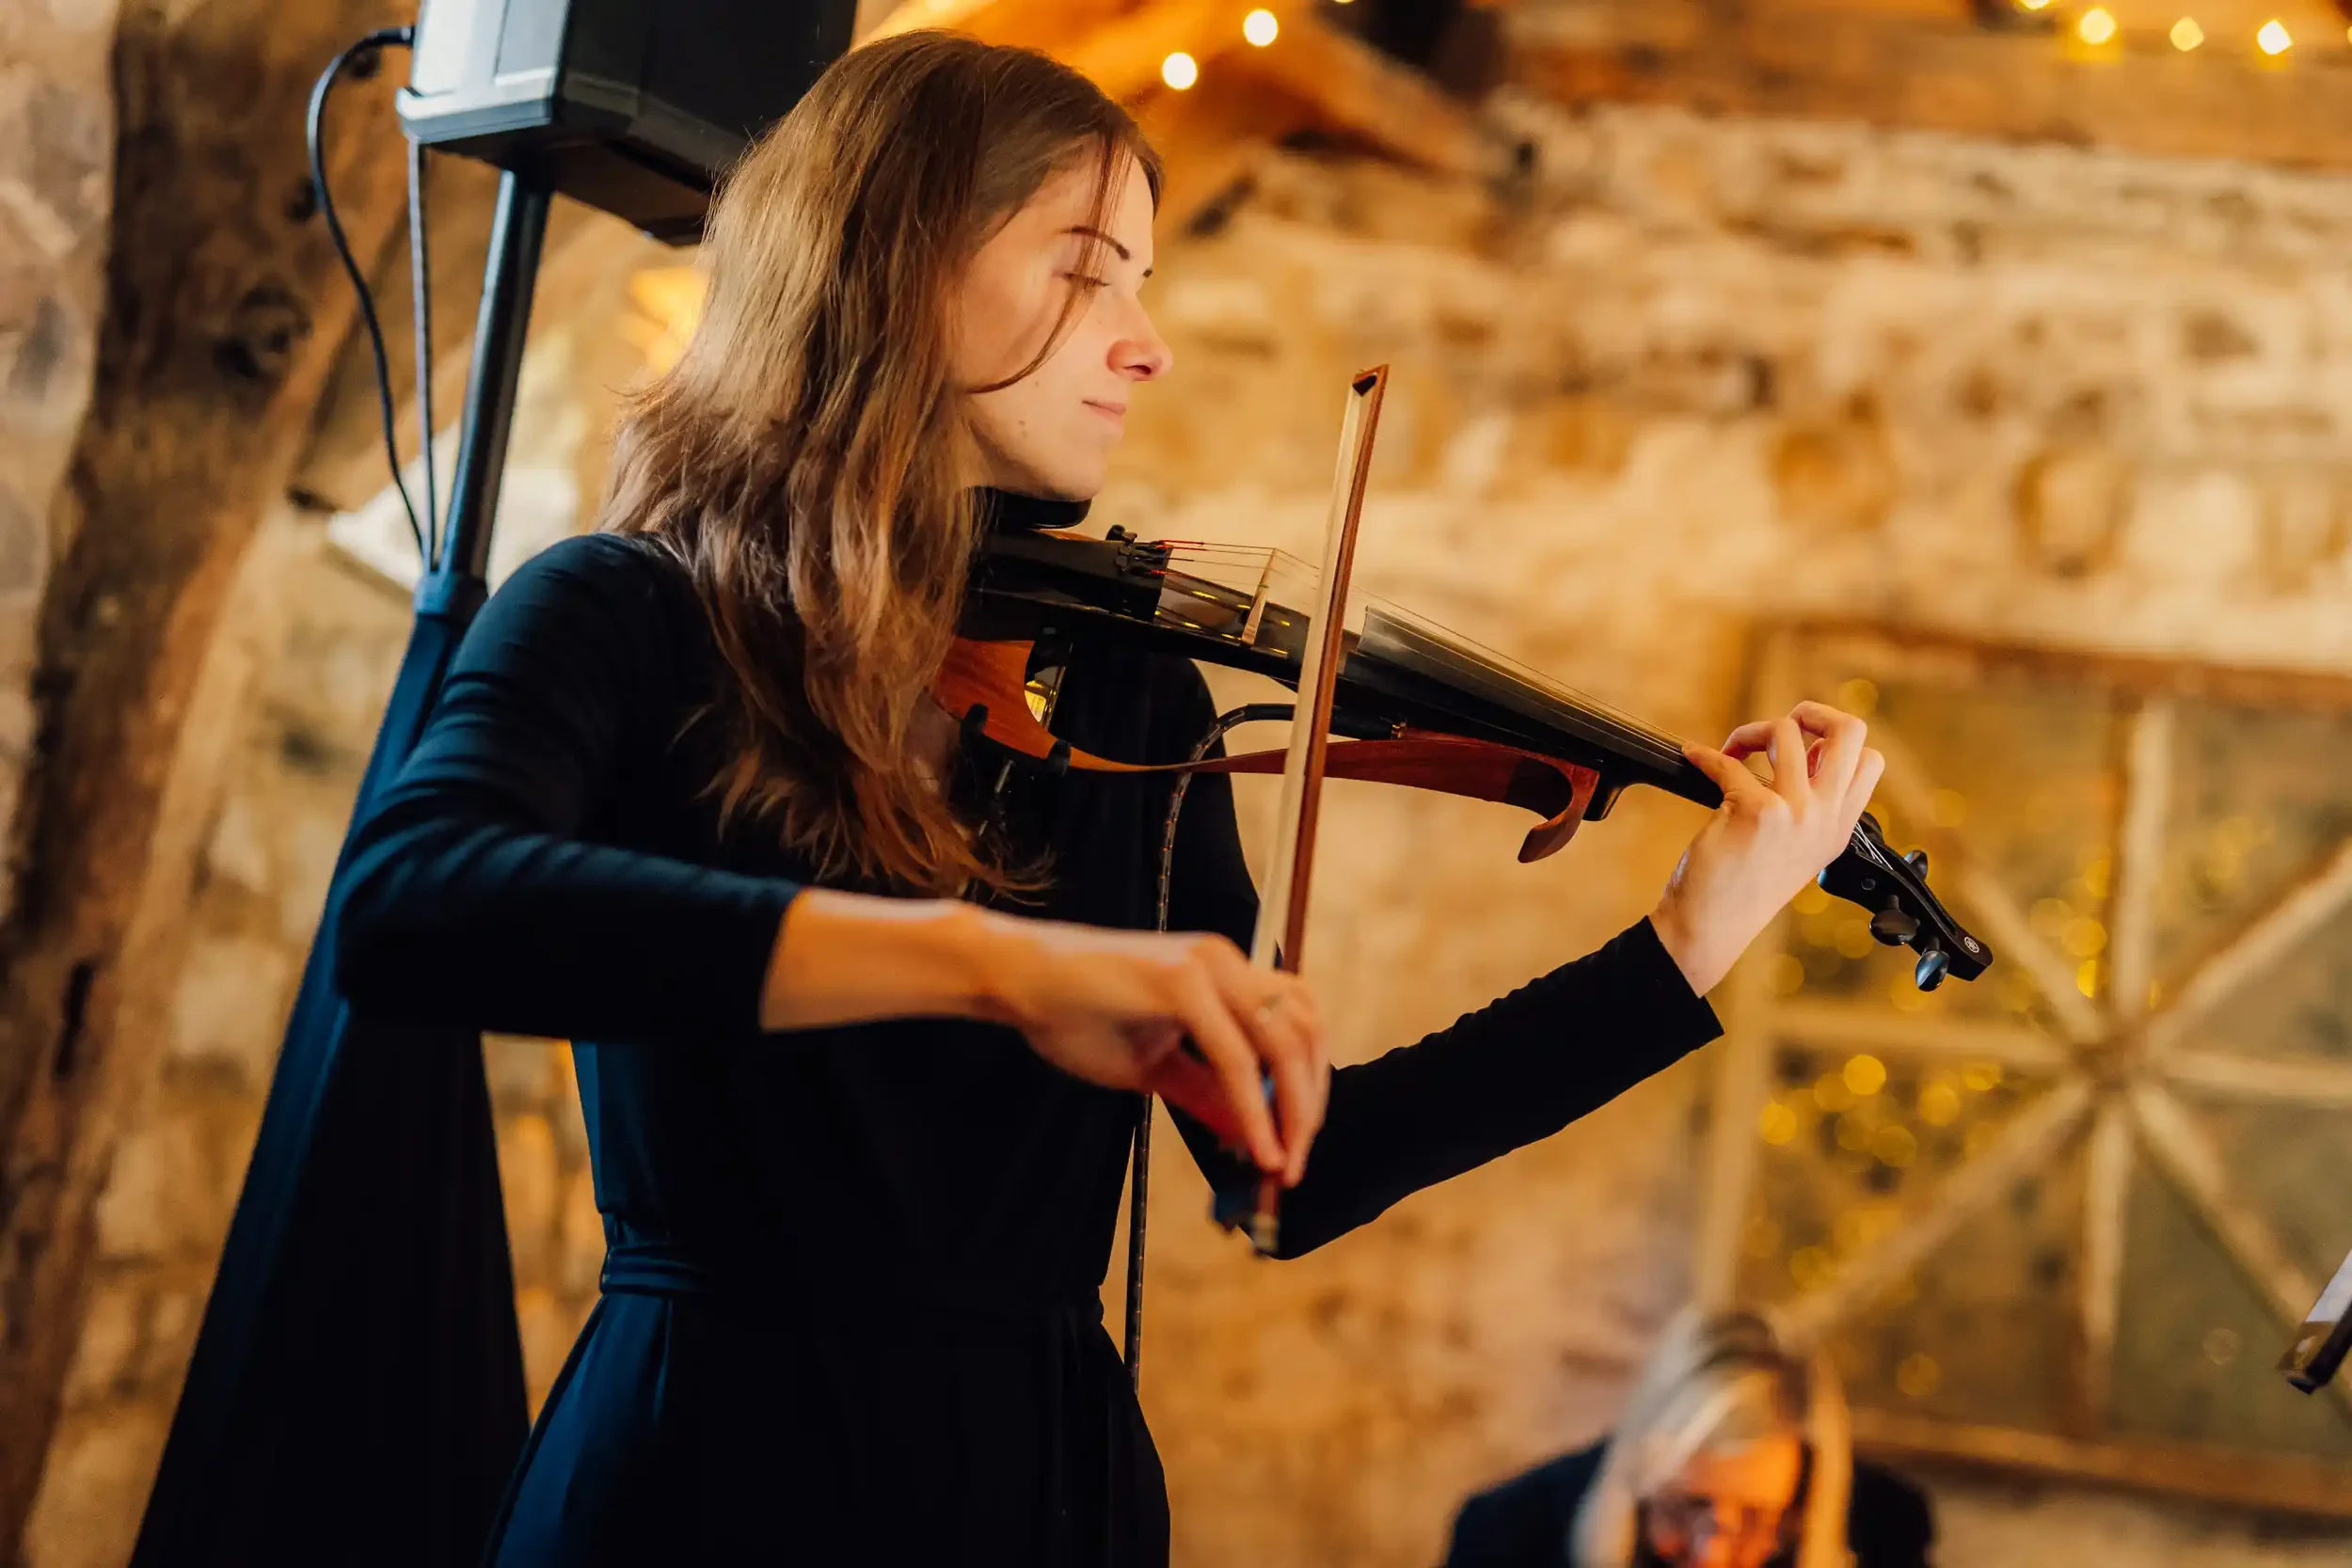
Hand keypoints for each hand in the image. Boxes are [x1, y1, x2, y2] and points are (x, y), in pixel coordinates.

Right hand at [973, 913, 1329, 1184]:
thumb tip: (1253, 1135)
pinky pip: (1235, 1057)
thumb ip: (1205, 1093)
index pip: (1298, 1026)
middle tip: (1295, 1164)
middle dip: (1309, 1106)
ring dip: (1292, 1109)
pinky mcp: (1181, 982)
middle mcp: (1227, 962)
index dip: (1309, 1086)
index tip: (1296, 1143)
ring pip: (1284, 1042)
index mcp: (1226, 974)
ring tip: (1281, 1160)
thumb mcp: (1153, 1067)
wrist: (1018, 980)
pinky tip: (1254, 1146)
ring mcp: (1207, 967)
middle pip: (1305, 1033)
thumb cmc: (1076, 1016)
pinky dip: (1253, 1108)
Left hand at [1652, 701, 1884, 995]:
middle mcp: (1825, 818)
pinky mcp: (1757, 812)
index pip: (1869, 760)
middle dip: (1811, 712)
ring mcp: (1795, 814)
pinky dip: (1704, 755)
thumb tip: (1794, 745)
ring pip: (1785, 731)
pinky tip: (1694, 758)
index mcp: (1838, 827)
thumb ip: (1806, 804)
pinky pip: (1729, 761)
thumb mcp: (1793, 846)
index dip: (1833, 741)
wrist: (1711, 926)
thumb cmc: (1741, 886)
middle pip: (1850, 731)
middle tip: (1779, 728)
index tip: (1799, 754)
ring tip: (1730, 752)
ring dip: (1748, 731)